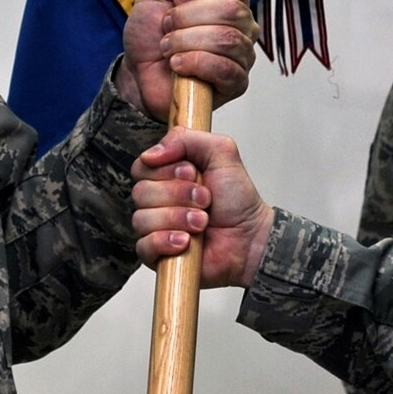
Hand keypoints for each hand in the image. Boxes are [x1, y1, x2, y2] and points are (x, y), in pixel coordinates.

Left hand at [115, 0, 258, 120]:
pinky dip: (194, 63)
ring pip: (227, 39)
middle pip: (232, 10)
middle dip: (188, 17)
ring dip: (186, 41)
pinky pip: (226, 69)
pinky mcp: (236, 84)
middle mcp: (243, 25)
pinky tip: (178, 65)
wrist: (137, 72)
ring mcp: (242, 55)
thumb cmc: (150, 33)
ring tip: (168, 48)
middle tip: (167, 26)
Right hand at [132, 130, 273, 287]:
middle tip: (205, 200)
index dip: (166, 170)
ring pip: (142, 219)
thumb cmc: (237, 199)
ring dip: (178, 218)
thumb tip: (152, 153)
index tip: (192, 173)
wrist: (251, 237)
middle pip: (141, 192)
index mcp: (166, 175)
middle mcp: (158, 200)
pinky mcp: (157, 254)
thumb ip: (187, 138)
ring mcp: (155, 228)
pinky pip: (144, 246)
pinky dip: (165, 241)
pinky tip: (186, 241)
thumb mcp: (221, 153)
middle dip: (179, 194)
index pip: (142, 167)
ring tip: (203, 222)